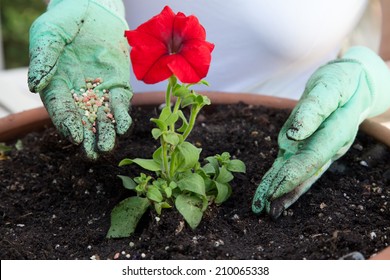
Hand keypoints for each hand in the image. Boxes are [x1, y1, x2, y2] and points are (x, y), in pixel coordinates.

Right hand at [28, 0, 131, 159]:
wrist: (94, 10)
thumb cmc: (66, 20)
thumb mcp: (49, 34)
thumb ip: (44, 58)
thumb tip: (35, 86)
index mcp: (56, 85)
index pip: (60, 109)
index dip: (67, 124)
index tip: (75, 137)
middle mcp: (78, 93)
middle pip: (82, 121)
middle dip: (87, 138)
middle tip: (93, 153)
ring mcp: (99, 91)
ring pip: (102, 118)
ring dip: (105, 133)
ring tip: (107, 146)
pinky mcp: (118, 85)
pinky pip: (120, 104)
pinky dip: (122, 116)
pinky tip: (123, 126)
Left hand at [252, 47, 389, 218]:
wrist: (352, 84)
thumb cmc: (342, 82)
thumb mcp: (330, 87)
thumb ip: (313, 109)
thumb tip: (293, 133)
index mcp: (336, 132)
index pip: (313, 158)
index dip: (293, 176)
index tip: (274, 191)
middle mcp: (328, 146)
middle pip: (304, 172)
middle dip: (283, 190)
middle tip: (263, 208)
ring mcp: (317, 148)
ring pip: (300, 173)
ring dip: (283, 191)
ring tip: (265, 208)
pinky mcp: (307, 145)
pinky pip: (295, 165)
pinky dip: (284, 179)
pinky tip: (273, 193)